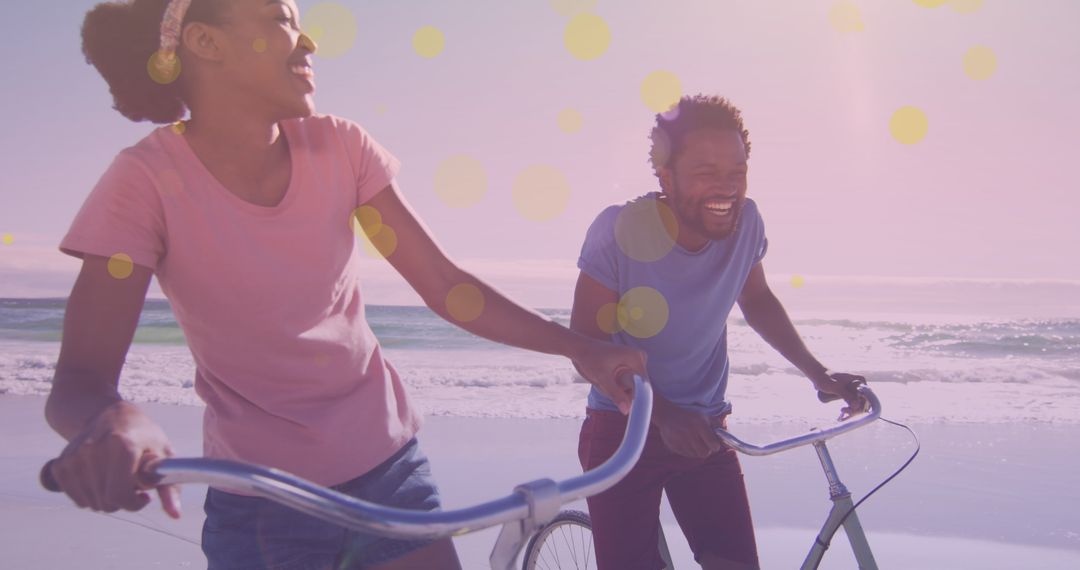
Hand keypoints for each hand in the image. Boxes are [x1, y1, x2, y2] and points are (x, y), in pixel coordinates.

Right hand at [46, 401, 181, 518]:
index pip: (119, 494)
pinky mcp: (61, 464)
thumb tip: (175, 515)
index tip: (143, 496)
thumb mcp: (162, 454)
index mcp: (122, 445)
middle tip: (132, 484)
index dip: (134, 503)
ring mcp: (74, 457)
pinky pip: (77, 498)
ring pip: (91, 503)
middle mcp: (93, 449)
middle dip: (123, 501)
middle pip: (106, 502)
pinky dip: (90, 496)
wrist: (109, 415)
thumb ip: (169, 485)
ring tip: (117, 479)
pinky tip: (101, 480)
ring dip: (106, 499)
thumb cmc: (141, 435)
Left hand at [571, 338, 647, 414]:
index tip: (625, 407)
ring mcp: (634, 360)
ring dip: (620, 388)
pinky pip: (628, 380)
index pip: (644, 385)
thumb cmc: (590, 359)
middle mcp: (639, 357)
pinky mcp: (629, 363)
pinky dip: (618, 384)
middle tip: (607, 384)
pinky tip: (607, 377)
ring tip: (605, 379)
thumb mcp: (602, 378)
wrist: (580, 349)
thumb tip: (626, 411)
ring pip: (632, 384)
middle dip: (624, 391)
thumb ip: (615, 394)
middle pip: (638, 385)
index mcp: (636, 357)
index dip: (637, 398)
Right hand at [654, 402, 725, 458]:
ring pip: (695, 455)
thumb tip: (727, 436)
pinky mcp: (673, 445)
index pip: (713, 445)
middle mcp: (690, 432)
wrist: (668, 415)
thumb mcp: (704, 417)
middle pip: (704, 453)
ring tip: (694, 443)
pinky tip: (686, 443)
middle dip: (706, 450)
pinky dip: (688, 451)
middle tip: (704, 445)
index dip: (715, 446)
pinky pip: (685, 454)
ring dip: (697, 451)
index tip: (713, 444)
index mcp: (700, 424)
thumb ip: (716, 425)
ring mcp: (681, 440)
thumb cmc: (689, 417)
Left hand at [815, 371, 868, 420]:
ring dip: (853, 412)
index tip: (853, 411)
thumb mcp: (836, 388)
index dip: (863, 406)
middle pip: (863, 402)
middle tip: (844, 411)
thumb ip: (846, 395)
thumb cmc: (826, 379)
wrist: (817, 376)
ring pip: (858, 405)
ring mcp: (854, 391)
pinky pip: (852, 405)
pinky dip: (850, 411)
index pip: (868, 396)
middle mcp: (860, 386)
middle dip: (856, 410)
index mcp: (860, 381)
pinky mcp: (849, 395)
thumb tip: (857, 405)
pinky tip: (844, 416)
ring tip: (842, 413)